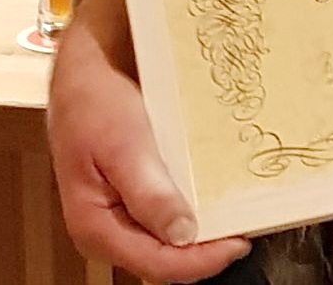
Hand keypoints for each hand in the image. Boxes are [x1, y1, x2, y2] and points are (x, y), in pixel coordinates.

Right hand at [49, 0, 251, 281]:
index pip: (154, 263)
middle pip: (164, 258)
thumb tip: (182, 235)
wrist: (86, 69)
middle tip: (246, 229)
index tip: (237, 244)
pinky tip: (216, 198)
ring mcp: (123, 211)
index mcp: (94, 226)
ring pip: (168, 240)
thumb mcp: (123, 145)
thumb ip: (149, 193)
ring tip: (238, 216)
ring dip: (203, 233)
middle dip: (205, 251)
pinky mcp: (137, 192)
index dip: (199, 261)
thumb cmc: (94, 102)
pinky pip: (169, 213)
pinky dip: (194, 210)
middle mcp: (109, 228)